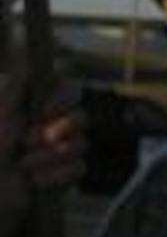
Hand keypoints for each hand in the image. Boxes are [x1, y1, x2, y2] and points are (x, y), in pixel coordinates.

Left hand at [0, 77, 85, 236]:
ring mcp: (60, 150)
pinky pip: (79, 169)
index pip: (68, 90)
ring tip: (24, 167)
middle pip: (81, 117)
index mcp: (32, 106)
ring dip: (49, 158)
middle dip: (55, 132)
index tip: (44, 112)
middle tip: (28, 143)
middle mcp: (49, 125)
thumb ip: (15, 86)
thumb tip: (26, 55)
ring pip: (81, 145)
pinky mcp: (66, 175)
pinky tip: (34, 181)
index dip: (61, 101)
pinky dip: (54, 176)